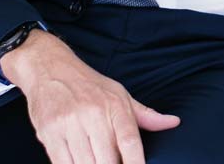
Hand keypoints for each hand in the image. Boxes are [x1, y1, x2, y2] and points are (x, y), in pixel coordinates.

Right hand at [0, 29, 179, 163]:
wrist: (50, 68)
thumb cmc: (89, 85)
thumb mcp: (120, 94)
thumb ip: (146, 115)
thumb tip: (174, 123)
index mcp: (115, 105)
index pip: (129, 141)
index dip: (135, 163)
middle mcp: (93, 114)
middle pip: (107, 160)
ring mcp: (69, 124)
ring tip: (97, 161)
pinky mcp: (49, 133)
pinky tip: (79, 162)